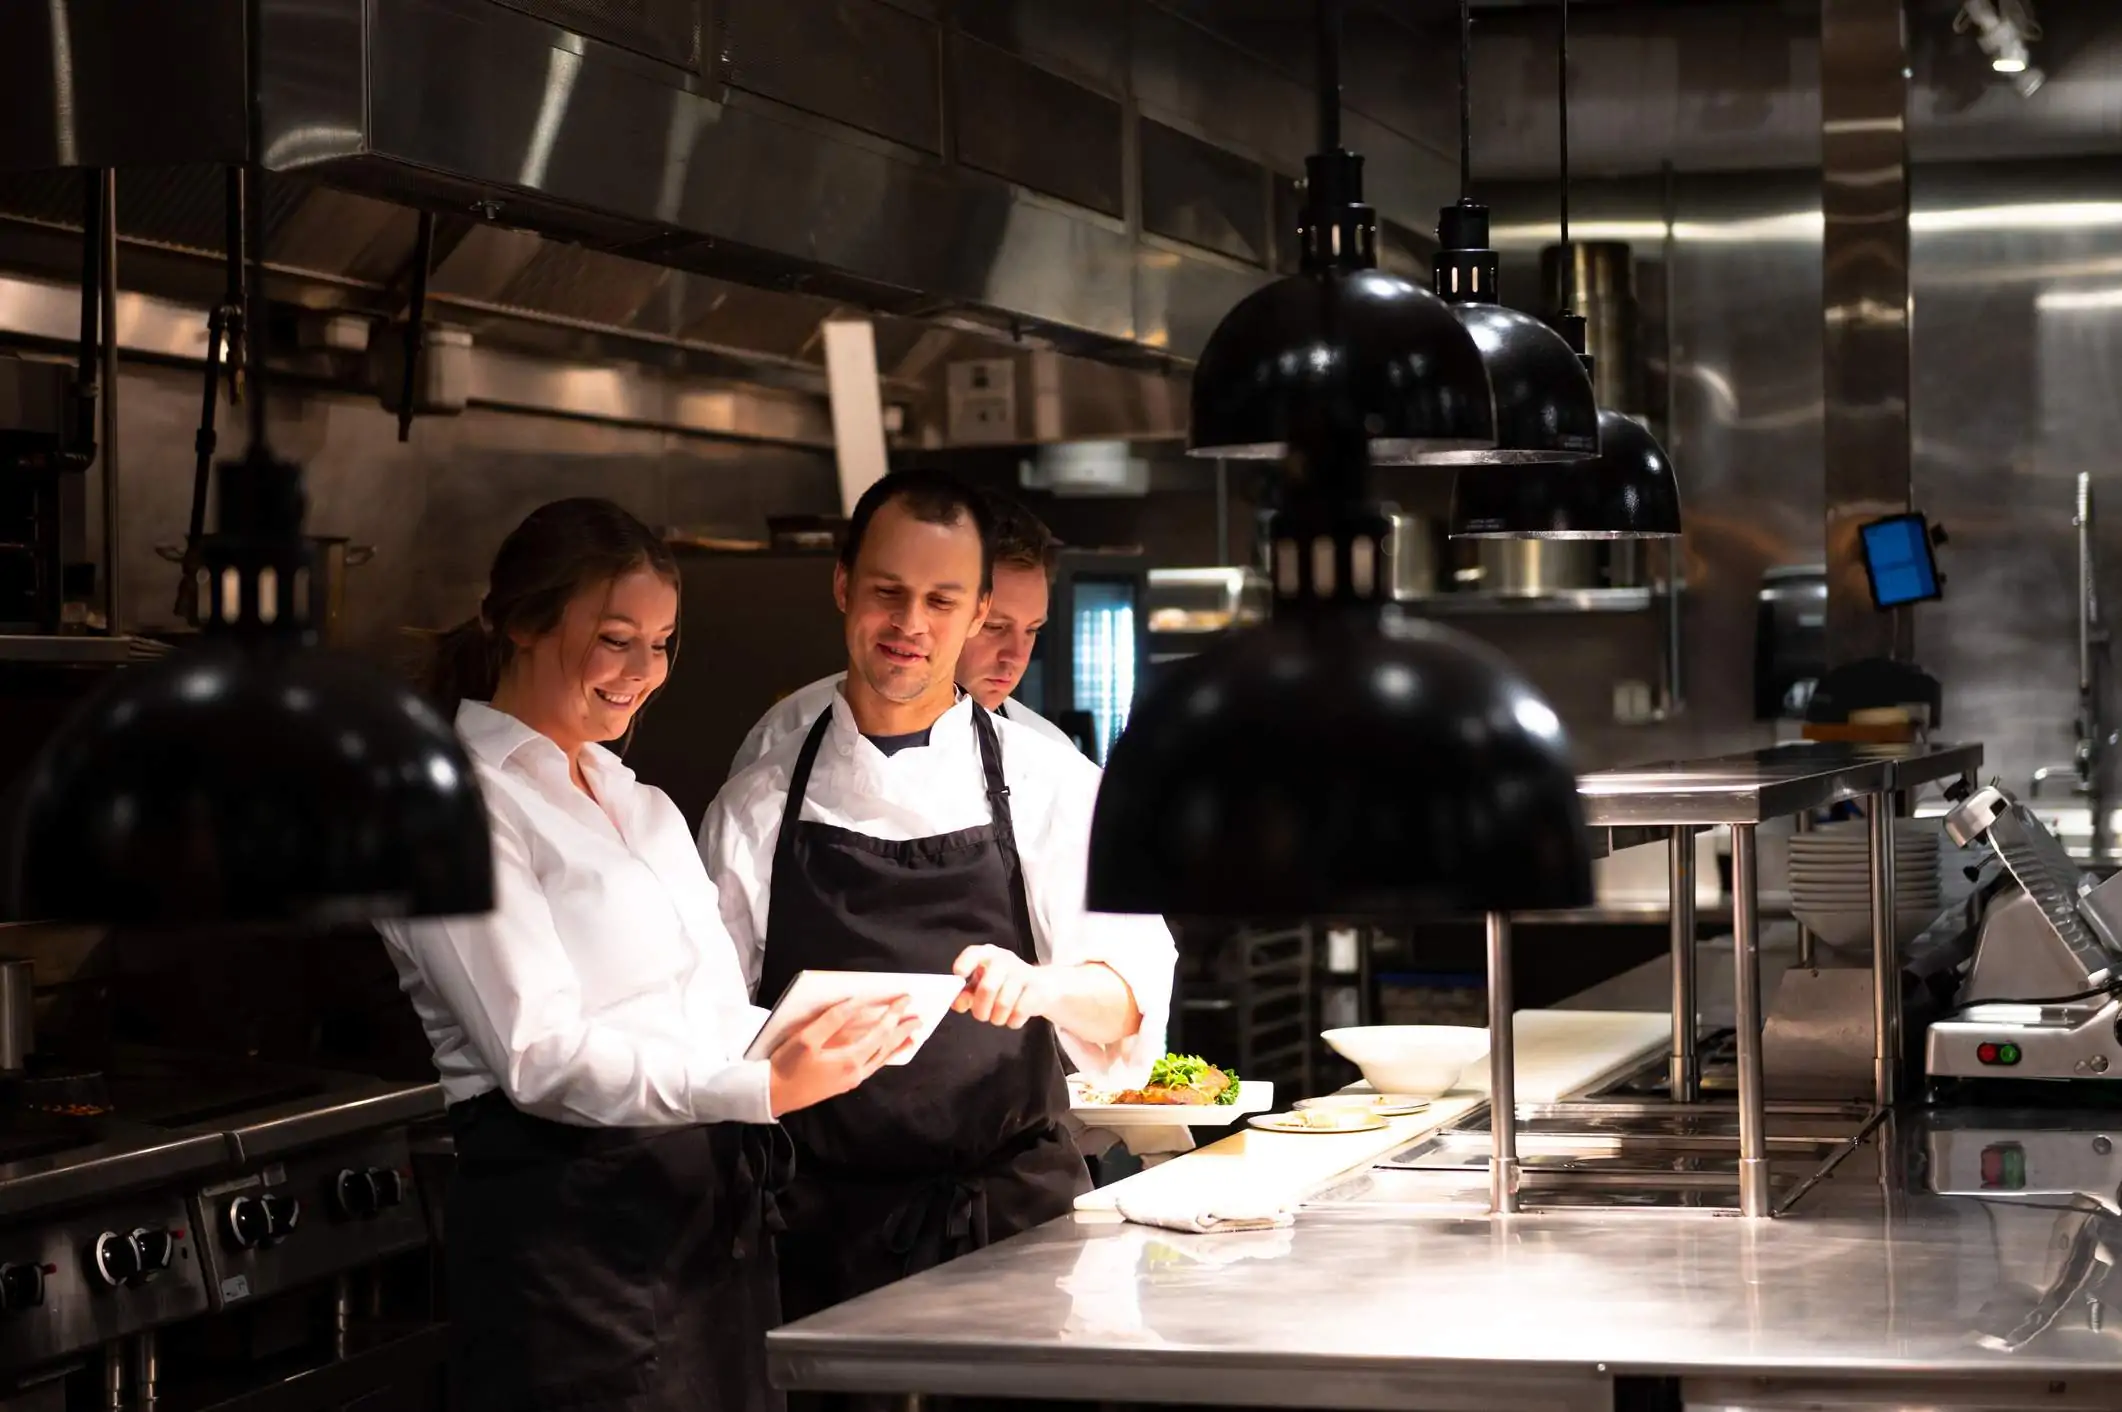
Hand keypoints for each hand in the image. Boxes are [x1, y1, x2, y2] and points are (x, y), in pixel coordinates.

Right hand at [766, 997, 918, 1117]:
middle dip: (902, 1030)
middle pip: (886, 1047)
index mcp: (850, 1059)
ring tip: (913, 1037)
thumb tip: (854, 1003)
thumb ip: (832, 1020)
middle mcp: (857, 1071)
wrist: (773, 1095)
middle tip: (918, 1017)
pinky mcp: (844, 1083)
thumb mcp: (806, 1038)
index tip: (905, 999)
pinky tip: (885, 1054)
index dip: (894, 1014)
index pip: (880, 1032)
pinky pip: (873, 1067)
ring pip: (882, 1060)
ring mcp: (852, 1080)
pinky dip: (884, 1057)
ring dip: (897, 1046)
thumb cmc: (787, 1065)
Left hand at [951, 945, 1047, 1028]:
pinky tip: (1013, 1016)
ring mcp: (1022, 973)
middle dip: (981, 1010)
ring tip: (998, 1016)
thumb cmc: (1004, 984)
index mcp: (987, 954)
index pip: (973, 954)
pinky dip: (1013, 1021)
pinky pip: (1019, 1012)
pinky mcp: (1037, 988)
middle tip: (981, 1014)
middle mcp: (1004, 960)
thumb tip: (957, 1003)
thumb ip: (965, 994)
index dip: (964, 964)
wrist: (1042, 985)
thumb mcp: (981, 984)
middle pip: (987, 988)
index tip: (959, 975)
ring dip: (997, 1018)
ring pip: (1003, 1004)